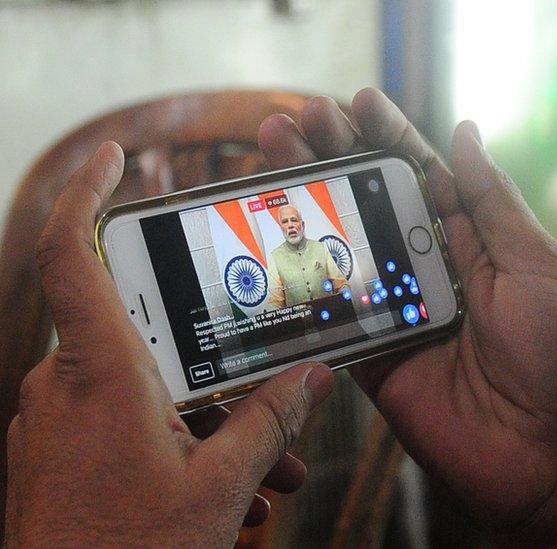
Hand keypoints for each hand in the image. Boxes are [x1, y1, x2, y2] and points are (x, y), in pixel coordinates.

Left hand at [4, 143, 334, 546]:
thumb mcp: (217, 486)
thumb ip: (269, 421)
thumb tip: (313, 377)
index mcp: (98, 375)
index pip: (74, 255)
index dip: (87, 193)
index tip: (117, 157)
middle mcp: (65, 386)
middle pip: (145, 335)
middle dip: (216, 364)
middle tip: (269, 384)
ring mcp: (56, 423)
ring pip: (144, 389)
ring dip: (208, 420)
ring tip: (266, 471)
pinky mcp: (60, 454)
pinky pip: (124, 424)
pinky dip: (178, 444)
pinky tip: (230, 493)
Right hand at [258, 89, 556, 545]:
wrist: (554, 460)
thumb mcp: (538, 265)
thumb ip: (492, 203)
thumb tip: (466, 132)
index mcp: (480, 245)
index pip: (425, 178)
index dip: (390, 138)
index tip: (356, 101)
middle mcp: (435, 274)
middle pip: (374, 206)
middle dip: (335, 159)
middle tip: (296, 118)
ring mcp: (401, 317)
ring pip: (343, 252)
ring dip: (306, 207)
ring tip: (271, 157)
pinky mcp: (376, 362)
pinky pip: (331, 319)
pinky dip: (299, 285)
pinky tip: (266, 243)